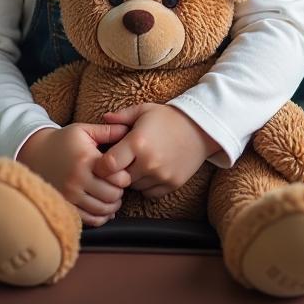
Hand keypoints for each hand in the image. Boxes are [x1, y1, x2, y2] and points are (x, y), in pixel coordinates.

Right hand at [18, 123, 132, 226]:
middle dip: (120, 191)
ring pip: (102, 209)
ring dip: (112, 205)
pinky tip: (102, 207)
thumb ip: (108, 131)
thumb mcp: (84, 130)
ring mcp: (70, 195)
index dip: (125, 176)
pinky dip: (100, 217)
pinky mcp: (65, 205)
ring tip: (112, 195)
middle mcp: (77, 179)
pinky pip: (89, 219)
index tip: (123, 172)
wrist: (35, 153)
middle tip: (118, 185)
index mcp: (85, 160)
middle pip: (112, 195)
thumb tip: (128, 129)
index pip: (117, 177)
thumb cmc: (63, 140)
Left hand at [93, 104, 220, 199]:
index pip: (107, 165)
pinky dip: (147, 185)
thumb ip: (122, 116)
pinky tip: (152, 170)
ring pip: (134, 186)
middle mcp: (148, 163)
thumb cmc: (169, 118)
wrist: (201, 129)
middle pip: (119, 178)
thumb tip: (104, 118)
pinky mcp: (171, 185)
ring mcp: (161, 176)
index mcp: (138, 143)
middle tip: (124, 160)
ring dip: (133, 178)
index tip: (104, 160)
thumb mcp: (144, 110)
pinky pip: (149, 193)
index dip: (102, 165)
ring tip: (140, 162)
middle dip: (118, 171)